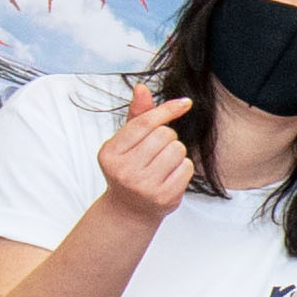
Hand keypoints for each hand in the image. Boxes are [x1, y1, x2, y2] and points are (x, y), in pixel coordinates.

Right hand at [97, 80, 198, 220]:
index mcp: (110, 153)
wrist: (129, 209)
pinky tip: (169, 176)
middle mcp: (123, 170)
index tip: (185, 103)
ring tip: (162, 164)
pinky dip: (183, 168)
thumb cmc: (129, 169)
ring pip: (178, 150)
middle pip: (165, 135)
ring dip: (176, 153)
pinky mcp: (163, 197)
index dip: (166, 110)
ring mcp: (143, 186)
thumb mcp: (126, 143)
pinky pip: (186, 168)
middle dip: (168, 138)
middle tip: (157, 151)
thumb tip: (141, 88)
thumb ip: (136, 116)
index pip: (144, 123)